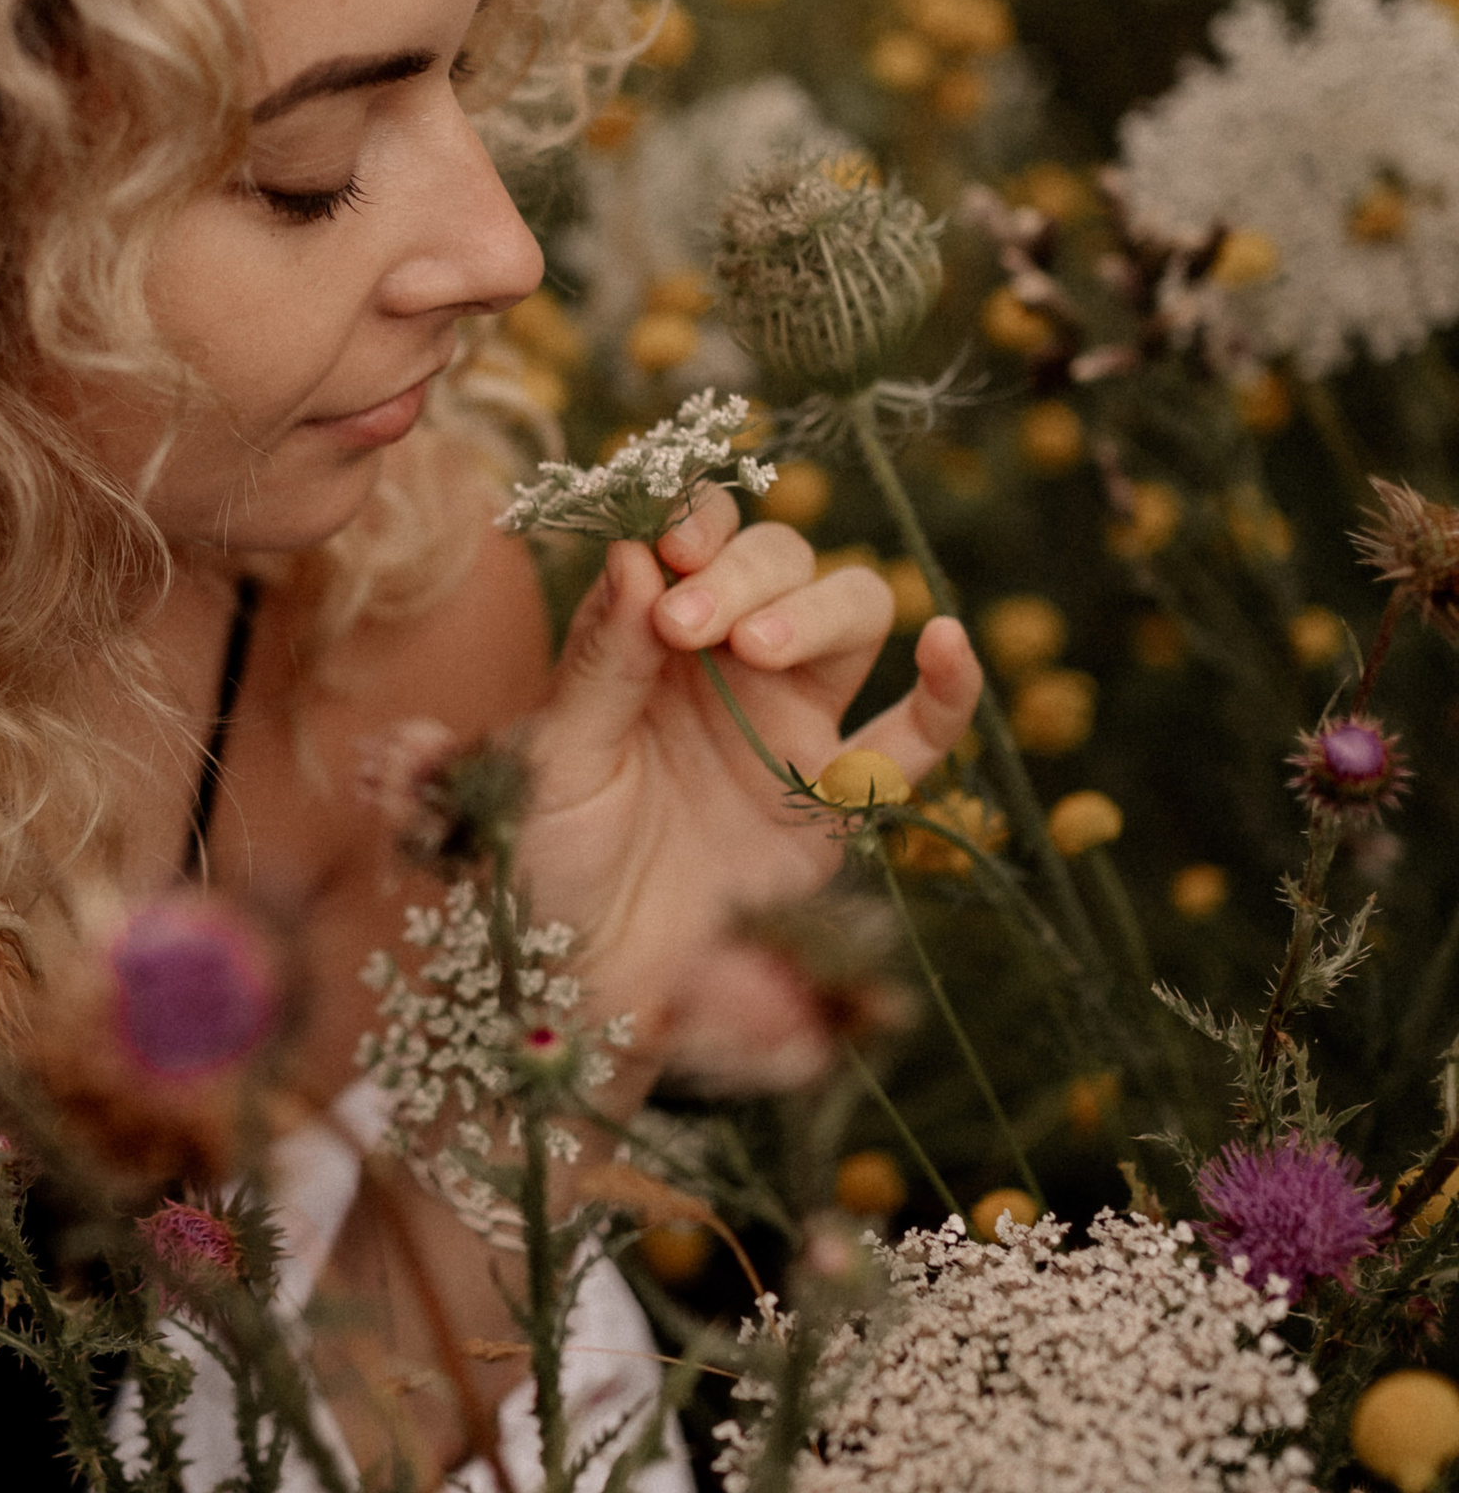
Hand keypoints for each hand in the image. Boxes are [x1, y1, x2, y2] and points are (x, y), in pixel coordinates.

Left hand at [515, 486, 980, 1064]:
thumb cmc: (545, 857)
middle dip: (741, 574)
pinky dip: (948, 689)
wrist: (579, 974)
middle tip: (686, 622)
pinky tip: (947, 644)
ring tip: (756, 651)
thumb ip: (600, 659)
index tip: (670, 543)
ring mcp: (793, 723)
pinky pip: (917, 737)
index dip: (696, 518)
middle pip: (782, 562)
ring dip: (815, 612)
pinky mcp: (840, 798)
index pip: (697, 534)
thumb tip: (638, 553)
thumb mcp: (550, 754)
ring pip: (852, 616)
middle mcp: (730, 660)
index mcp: (651, 631)